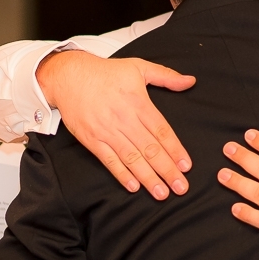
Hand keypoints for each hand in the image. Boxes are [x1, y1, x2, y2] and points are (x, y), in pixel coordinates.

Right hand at [37, 49, 195, 197]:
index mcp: (138, 103)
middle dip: (167, 170)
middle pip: (150, 149)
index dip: (175, 150)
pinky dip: (121, 174)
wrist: (69, 76)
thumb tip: (190, 81)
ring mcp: (107, 131)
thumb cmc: (105, 72)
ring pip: (132, 158)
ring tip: (162, 193)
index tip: (186, 166)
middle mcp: (124, 120)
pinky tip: (134, 186)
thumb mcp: (139, 66)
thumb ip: (166, 76)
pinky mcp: (92, 140)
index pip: (162, 131)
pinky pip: (109, 160)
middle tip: (181, 187)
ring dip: (148, 178)